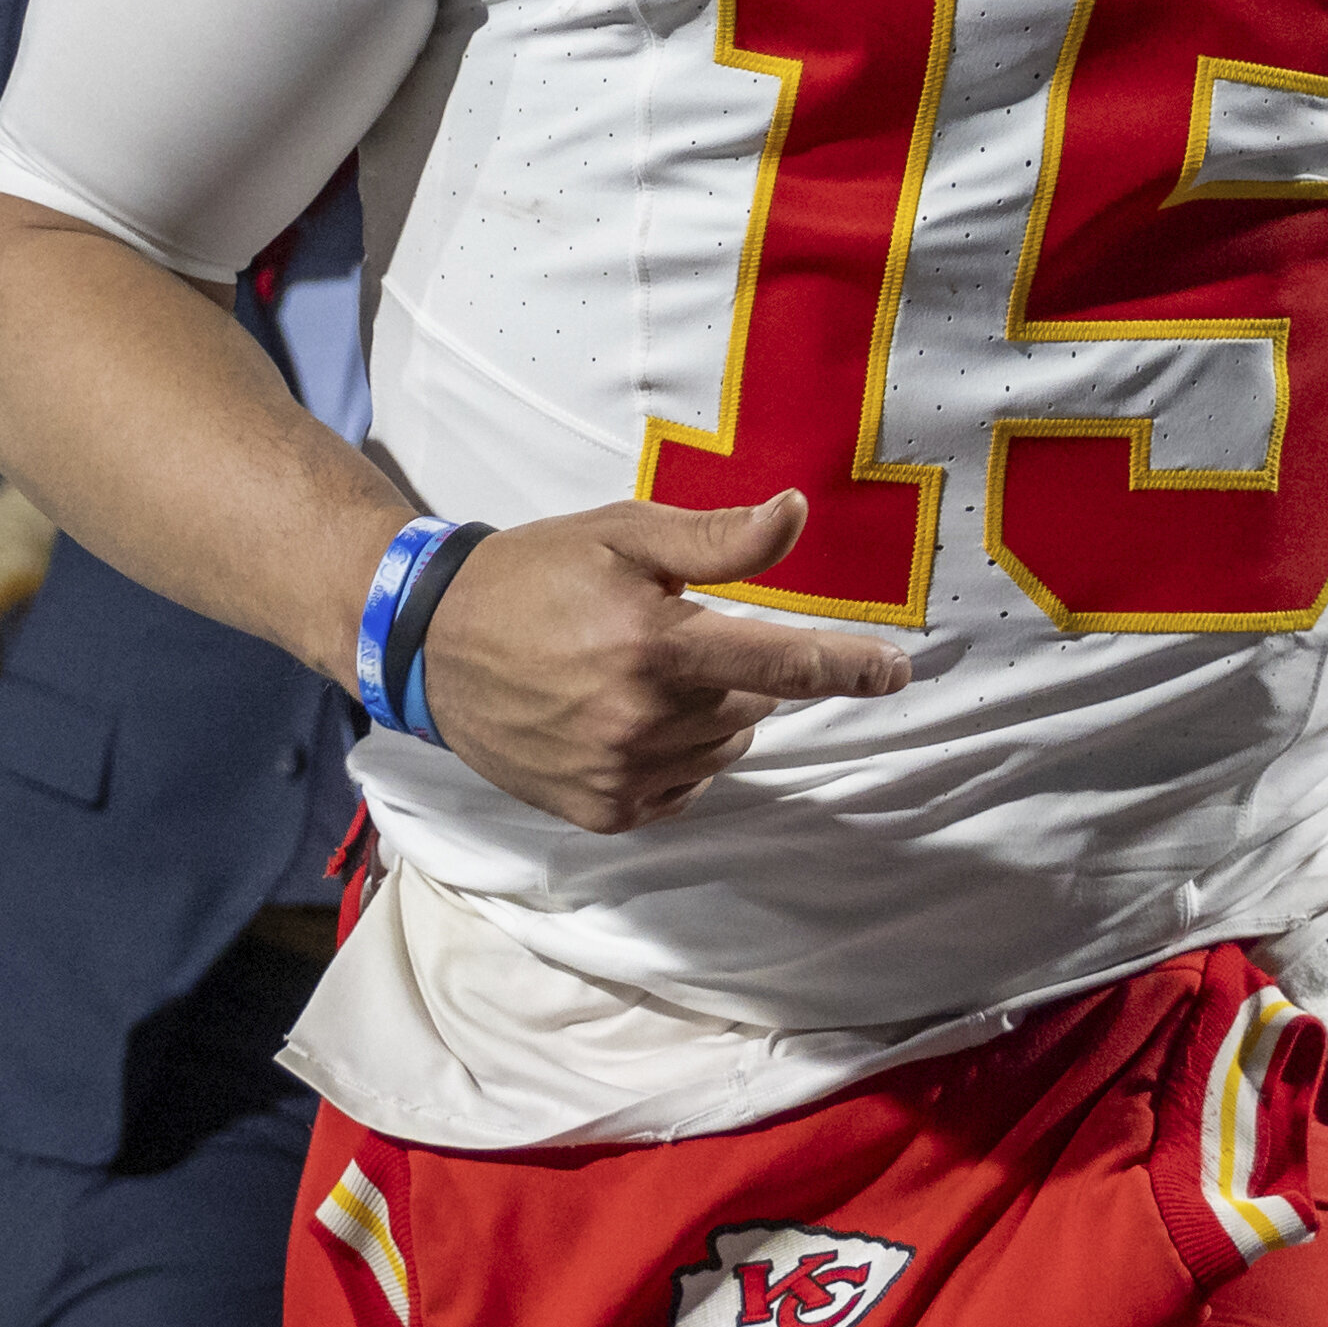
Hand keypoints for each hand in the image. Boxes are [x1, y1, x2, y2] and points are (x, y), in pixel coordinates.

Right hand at [412, 493, 911, 833]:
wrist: (430, 645)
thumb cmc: (535, 575)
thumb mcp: (623, 534)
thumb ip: (718, 538)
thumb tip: (798, 514)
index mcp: (655, 647)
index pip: (782, 666)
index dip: (848, 666)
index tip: (897, 669)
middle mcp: (642, 722)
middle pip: (751, 706)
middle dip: (733, 672)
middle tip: (670, 636)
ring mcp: (620, 775)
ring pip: (721, 749)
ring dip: (706, 716)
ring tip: (635, 676)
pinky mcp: (601, 812)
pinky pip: (682, 788)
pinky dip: (674, 756)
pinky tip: (621, 719)